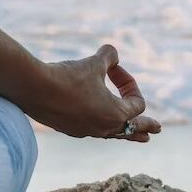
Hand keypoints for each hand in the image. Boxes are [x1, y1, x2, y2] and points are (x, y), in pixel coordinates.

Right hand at [25, 45, 160, 141]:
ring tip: (140, 137)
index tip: (113, 69)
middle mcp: (104, 128)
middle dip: (145, 126)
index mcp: (116, 114)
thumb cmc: (68, 76)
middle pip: (132, 129)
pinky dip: (102, 126)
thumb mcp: (94, 62)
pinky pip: (94, 130)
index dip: (129, 82)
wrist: (34, 89)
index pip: (137, 102)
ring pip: (113, 134)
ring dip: (127, 132)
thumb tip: (113, 54)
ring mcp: (87, 131)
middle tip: (157, 130)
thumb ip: (109, 56)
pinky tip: (100, 126)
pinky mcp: (70, 129)